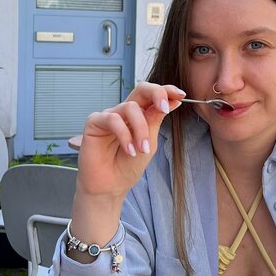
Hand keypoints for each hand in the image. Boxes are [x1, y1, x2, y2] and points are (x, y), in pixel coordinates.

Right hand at [76, 82, 185, 201]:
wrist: (111, 187)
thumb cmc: (128, 166)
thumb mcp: (149, 142)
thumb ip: (156, 120)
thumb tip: (174, 100)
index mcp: (140, 115)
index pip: (153, 96)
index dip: (167, 91)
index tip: (181, 95)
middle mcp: (125, 112)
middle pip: (141, 89)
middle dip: (156, 93)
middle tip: (165, 108)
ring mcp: (110, 115)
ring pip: (130, 107)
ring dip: (140, 129)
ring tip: (143, 149)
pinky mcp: (94, 122)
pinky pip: (112, 119)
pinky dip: (124, 135)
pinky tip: (129, 150)